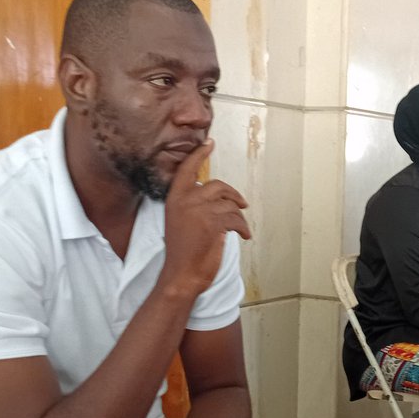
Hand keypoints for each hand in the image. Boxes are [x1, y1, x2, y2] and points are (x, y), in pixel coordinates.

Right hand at [160, 141, 251, 295]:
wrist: (181, 274)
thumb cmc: (182, 252)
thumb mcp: (179, 221)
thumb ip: (191, 204)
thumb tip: (213, 196)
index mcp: (175, 198)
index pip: (187, 169)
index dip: (199, 154)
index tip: (209, 143)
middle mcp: (186, 200)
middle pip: (218, 186)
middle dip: (233, 195)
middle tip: (241, 204)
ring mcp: (200, 210)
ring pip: (230, 204)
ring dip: (238, 217)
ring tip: (239, 228)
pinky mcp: (214, 223)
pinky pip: (236, 218)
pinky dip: (243, 228)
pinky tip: (243, 236)